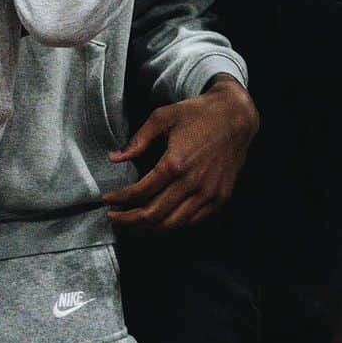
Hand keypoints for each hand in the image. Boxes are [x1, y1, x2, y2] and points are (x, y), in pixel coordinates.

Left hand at [102, 75, 257, 230]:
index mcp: (174, 163)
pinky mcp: (220, 198)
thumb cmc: (197, 113)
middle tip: (113, 218)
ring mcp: (208, 194)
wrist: (235, 116)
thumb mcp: (163, 117)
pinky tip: (160, 219)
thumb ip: (138, 140)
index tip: (106, 200)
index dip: (119, 199)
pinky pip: (192, 221)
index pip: (140, 192)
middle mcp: (192, 183)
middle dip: (128, 220)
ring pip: (173, 224)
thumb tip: (114, 158)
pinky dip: (173, 224)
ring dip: (149, 228)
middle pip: (153, 215)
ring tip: (132, 224)